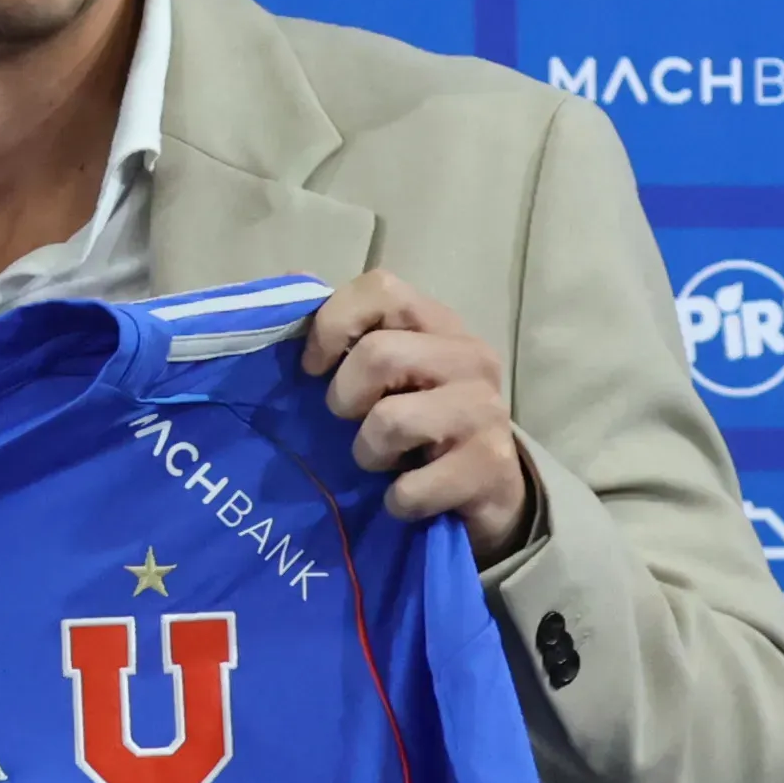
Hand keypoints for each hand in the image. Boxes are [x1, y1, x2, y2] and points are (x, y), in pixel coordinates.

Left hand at [301, 271, 534, 563]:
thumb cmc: (422, 424)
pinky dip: (396, 500)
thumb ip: (348, 331)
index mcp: (438, 324)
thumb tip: (293, 282)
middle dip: (345, 398)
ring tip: (386, 460)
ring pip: (391, 421)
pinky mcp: (489, 466)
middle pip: (378, 355)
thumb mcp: (388, 372)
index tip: (314, 368)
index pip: (381, 289)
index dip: (333, 325)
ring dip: (370, 452)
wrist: (490, 490)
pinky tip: (409, 494)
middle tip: (354, 422)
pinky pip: (410, 488)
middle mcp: (470, 357)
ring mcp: (485, 410)